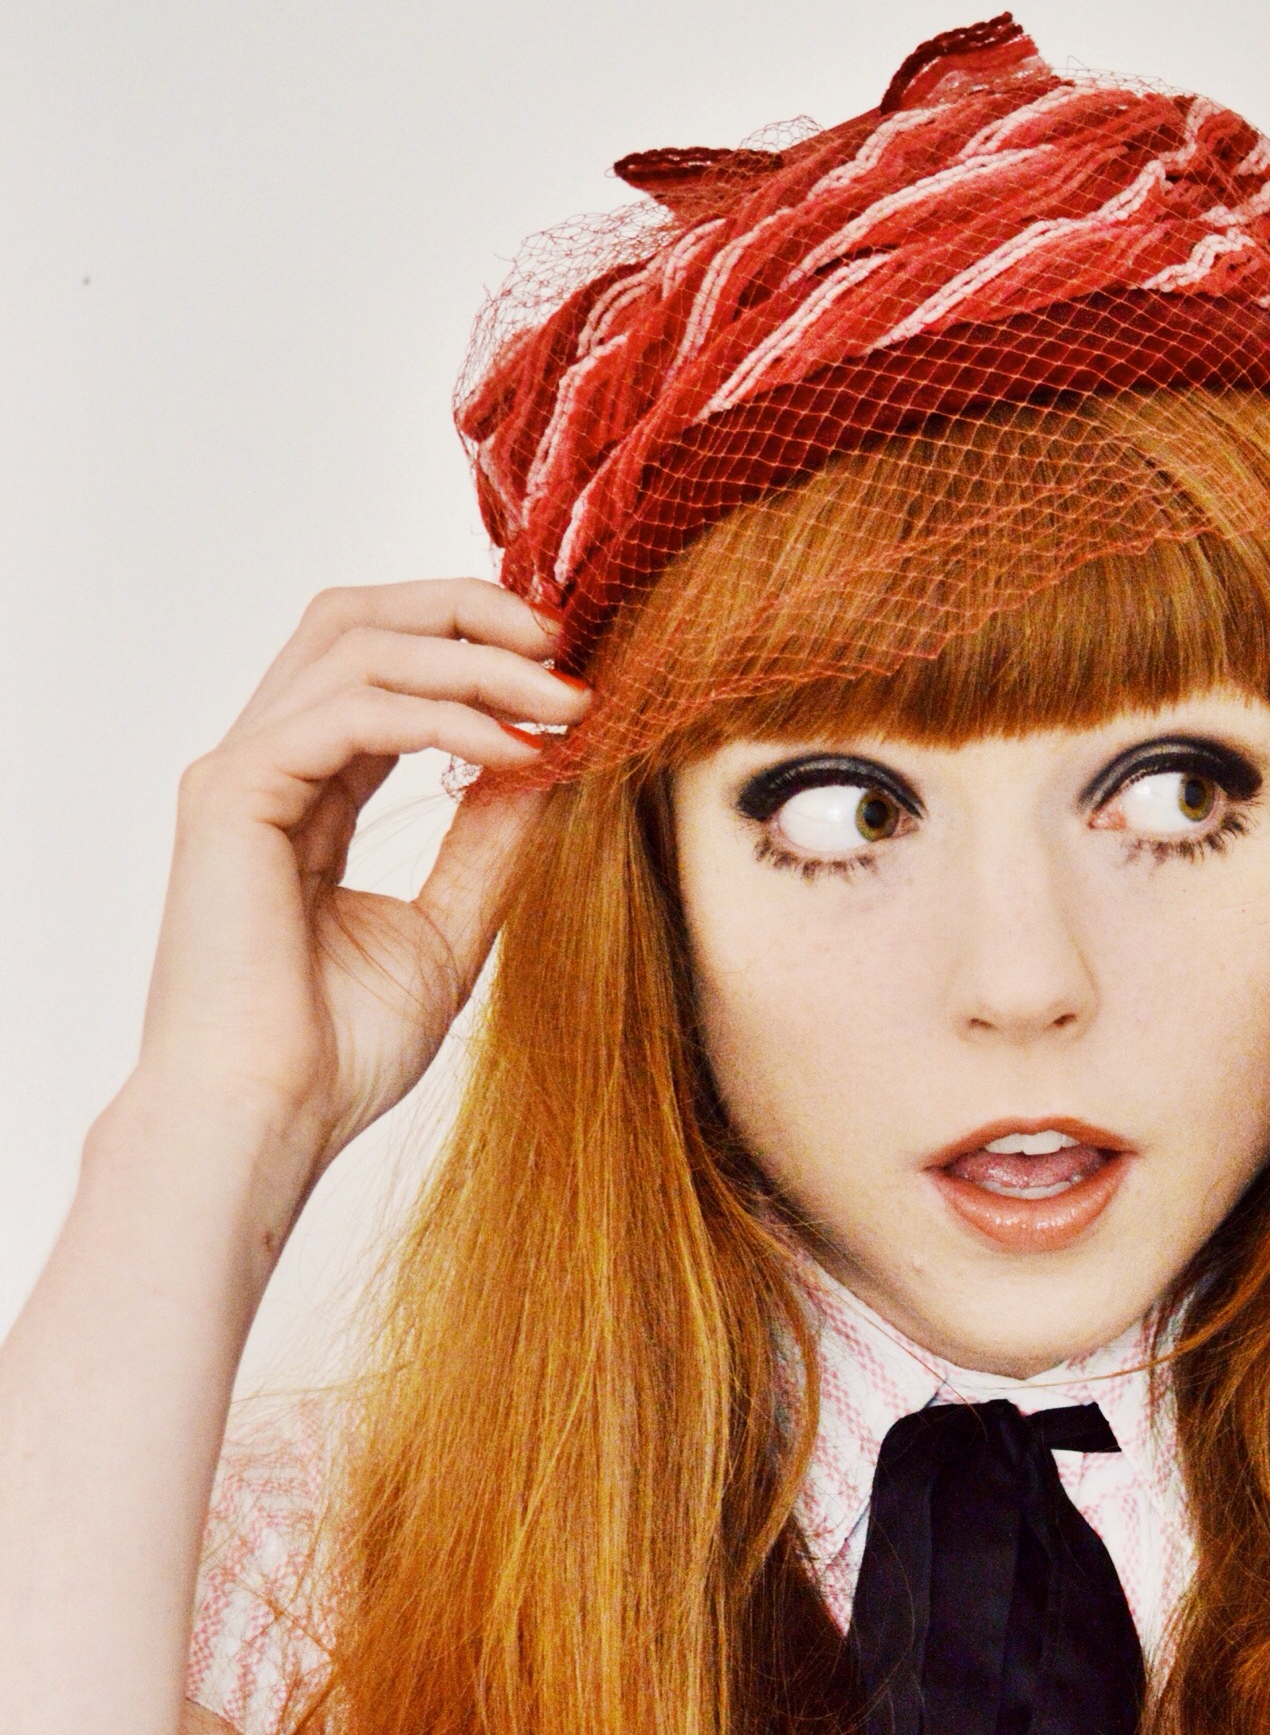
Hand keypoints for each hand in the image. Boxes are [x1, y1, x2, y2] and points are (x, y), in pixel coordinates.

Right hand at [140, 580, 587, 1185]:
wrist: (266, 1122)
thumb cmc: (336, 1056)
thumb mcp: (445, 932)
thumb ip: (489, 845)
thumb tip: (553, 767)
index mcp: (308, 793)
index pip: (384, 669)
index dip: (475, 648)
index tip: (571, 673)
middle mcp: (267, 766)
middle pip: (356, 621)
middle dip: (467, 611)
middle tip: (567, 640)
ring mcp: (242, 773)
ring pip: (354, 644)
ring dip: (472, 657)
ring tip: (564, 699)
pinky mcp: (233, 794)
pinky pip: (350, 711)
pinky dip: (442, 716)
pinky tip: (514, 752)